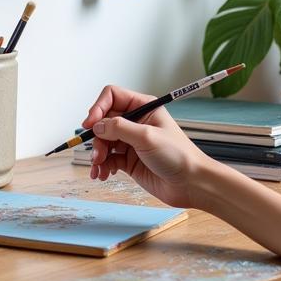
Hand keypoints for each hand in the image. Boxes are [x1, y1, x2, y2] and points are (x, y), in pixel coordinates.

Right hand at [82, 84, 216, 208]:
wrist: (190, 184)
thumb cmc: (178, 156)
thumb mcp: (147, 137)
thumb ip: (119, 128)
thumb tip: (97, 125)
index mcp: (144, 107)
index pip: (112, 97)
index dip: (98, 108)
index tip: (89, 124)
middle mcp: (136, 121)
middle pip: (104, 121)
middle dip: (97, 137)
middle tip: (97, 154)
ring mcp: (131, 141)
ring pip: (104, 141)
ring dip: (97, 154)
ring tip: (99, 168)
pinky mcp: (129, 160)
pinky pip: (108, 158)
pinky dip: (102, 166)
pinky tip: (102, 174)